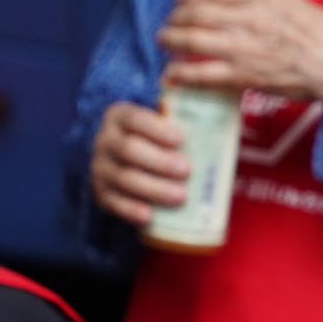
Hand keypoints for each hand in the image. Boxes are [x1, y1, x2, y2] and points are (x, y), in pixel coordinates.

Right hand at [89, 100, 189, 226]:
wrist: (128, 161)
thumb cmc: (158, 139)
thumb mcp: (162, 121)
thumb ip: (182, 115)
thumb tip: (222, 105)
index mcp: (120, 116)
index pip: (134, 118)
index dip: (155, 128)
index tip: (181, 139)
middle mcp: (105, 140)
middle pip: (129, 150)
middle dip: (159, 161)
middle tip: (188, 170)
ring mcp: (100, 167)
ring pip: (124, 178)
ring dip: (153, 188)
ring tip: (180, 196)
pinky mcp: (100, 193)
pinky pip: (113, 203)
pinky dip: (131, 210)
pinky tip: (149, 217)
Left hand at [158, 0, 322, 110]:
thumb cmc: (317, 31)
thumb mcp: (288, 0)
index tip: (179, 3)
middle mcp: (249, 18)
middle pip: (194, 13)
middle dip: (173, 19)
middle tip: (167, 25)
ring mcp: (245, 48)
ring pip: (192, 41)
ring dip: (170, 41)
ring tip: (164, 43)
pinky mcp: (245, 76)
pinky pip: (203, 74)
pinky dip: (181, 73)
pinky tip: (172, 73)